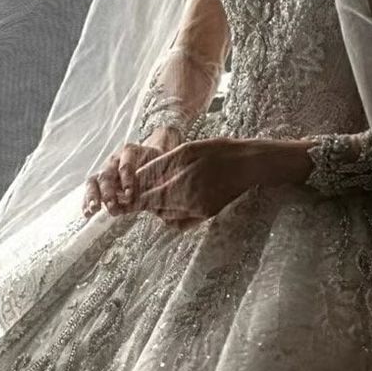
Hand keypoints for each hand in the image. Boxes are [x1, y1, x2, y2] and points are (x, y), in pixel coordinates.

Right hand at [82, 128, 182, 218]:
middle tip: (112, 206)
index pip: (126, 162)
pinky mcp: (100, 181)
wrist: (151, 158)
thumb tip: (172, 196)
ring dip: (93, 196)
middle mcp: (115, 159)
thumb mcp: (161, 165)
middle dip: (108, 191)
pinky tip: (87, 214)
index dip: (127, 177)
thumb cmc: (158, 164)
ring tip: (93, 210)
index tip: (130, 194)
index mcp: (131, 151)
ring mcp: (106, 169)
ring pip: (94, 180)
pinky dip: (87, 201)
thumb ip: (162, 177)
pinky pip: (90, 190)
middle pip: (107, 173)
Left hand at [134, 137, 263, 229]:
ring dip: (157, 206)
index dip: (131, 198)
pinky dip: (172, 213)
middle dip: (144, 200)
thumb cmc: (219, 151)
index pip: (146, 197)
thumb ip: (162, 165)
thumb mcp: (188, 150)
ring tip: (161, 189)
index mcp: (181, 183)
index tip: (121, 197)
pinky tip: (174, 200)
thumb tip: (137, 176)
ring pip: (166, 216)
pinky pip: (180, 221)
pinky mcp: (206, 215)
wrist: (250, 164)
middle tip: (138, 191)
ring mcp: (198, 211)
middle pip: (154, 208)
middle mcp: (188, 202)